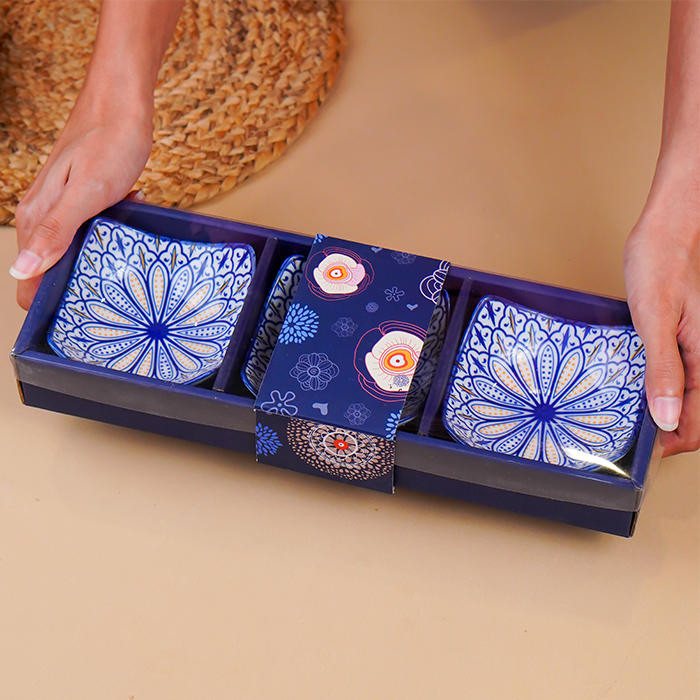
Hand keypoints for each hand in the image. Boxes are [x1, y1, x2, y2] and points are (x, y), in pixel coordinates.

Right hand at [12, 93, 152, 308]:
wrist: (123, 104)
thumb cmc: (108, 143)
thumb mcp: (86, 192)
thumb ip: (55, 232)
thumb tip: (22, 270)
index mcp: (35, 219)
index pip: (28, 280)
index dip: (50, 303)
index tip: (83, 312)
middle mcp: (41, 214)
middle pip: (52, 269)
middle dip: (84, 278)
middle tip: (117, 272)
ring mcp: (60, 205)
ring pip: (75, 249)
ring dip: (102, 250)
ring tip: (125, 235)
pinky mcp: (81, 198)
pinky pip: (93, 228)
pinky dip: (113, 227)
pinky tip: (130, 209)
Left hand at [624, 158, 699, 454]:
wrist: (669, 226)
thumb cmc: (661, 261)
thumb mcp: (655, 317)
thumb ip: (663, 368)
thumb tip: (666, 417)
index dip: (676, 441)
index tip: (645, 451)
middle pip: (696, 409)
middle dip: (671, 428)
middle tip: (634, 437)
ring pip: (690, 392)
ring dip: (667, 408)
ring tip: (634, 417)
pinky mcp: (691, 335)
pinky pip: (684, 370)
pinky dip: (665, 384)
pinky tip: (642, 386)